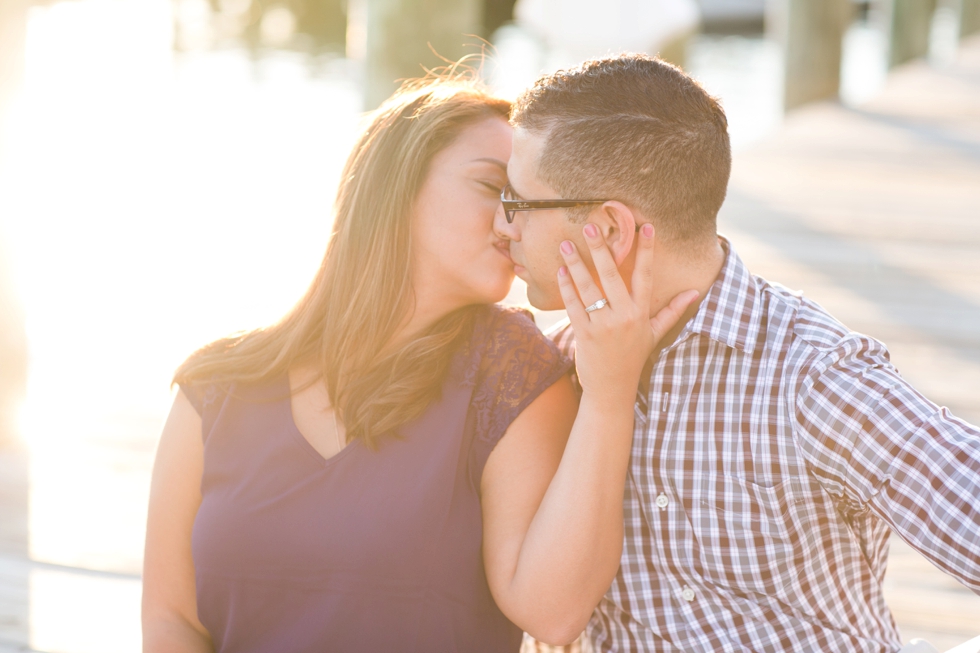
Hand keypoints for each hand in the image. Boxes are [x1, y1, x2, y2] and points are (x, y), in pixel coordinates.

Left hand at [557, 223, 698, 398]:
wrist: (612, 388)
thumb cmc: (634, 358)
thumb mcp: (655, 334)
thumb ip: (672, 311)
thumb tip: (695, 293)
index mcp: (641, 313)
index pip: (645, 275)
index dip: (647, 251)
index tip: (646, 227)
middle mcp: (624, 316)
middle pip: (611, 275)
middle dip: (601, 249)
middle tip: (591, 227)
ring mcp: (603, 325)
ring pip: (588, 288)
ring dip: (576, 264)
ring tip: (566, 244)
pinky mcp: (584, 334)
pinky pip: (574, 305)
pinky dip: (566, 287)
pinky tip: (561, 271)